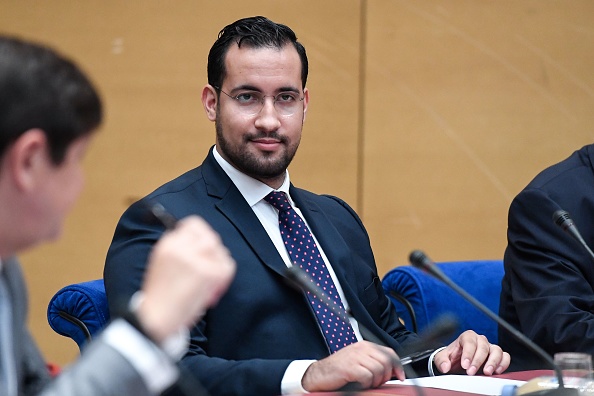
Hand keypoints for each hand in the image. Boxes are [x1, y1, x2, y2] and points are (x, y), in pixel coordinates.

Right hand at [135, 216, 235, 342]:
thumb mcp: (162, 262)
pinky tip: (214, 286)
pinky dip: (225, 275)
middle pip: (210, 235)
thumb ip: (180, 248)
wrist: (157, 318)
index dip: (202, 234)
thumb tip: (201, 241)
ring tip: (208, 279)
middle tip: (209, 265)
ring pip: (220, 250)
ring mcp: (197, 259)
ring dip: (218, 263)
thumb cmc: (160, 295)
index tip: (202, 245)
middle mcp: (182, 247)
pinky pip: (227, 266)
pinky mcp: (210, 273)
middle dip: (213, 250)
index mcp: (168, 243)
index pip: (194, 224)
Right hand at [301, 341, 403, 391]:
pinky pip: (367, 377)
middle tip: (377, 382)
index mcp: (365, 346)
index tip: (400, 376)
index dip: (398, 365)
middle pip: (386, 361)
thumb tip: (392, 372)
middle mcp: (361, 349)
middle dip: (385, 376)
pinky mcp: (350, 367)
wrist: (319, 375)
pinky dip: (365, 384)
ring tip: (365, 383)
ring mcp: (355, 357)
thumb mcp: (359, 362)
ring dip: (375, 381)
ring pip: (379, 370)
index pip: (389, 352)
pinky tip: (358, 384)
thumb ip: (374, 362)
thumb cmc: (338, 370)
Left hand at [434, 330, 509, 375]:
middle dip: (477, 360)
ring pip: (496, 350)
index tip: (465, 365)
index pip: (469, 342)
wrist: (458, 361)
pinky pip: (505, 356)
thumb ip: (442, 361)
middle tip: (471, 372)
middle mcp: (479, 340)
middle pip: (482, 346)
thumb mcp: (442, 358)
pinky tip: (497, 371)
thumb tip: (445, 367)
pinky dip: (503, 363)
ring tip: (487, 372)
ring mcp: (489, 347)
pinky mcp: (497, 355)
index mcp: (466, 337)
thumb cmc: (452, 357)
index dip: (468, 353)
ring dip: (493, 362)